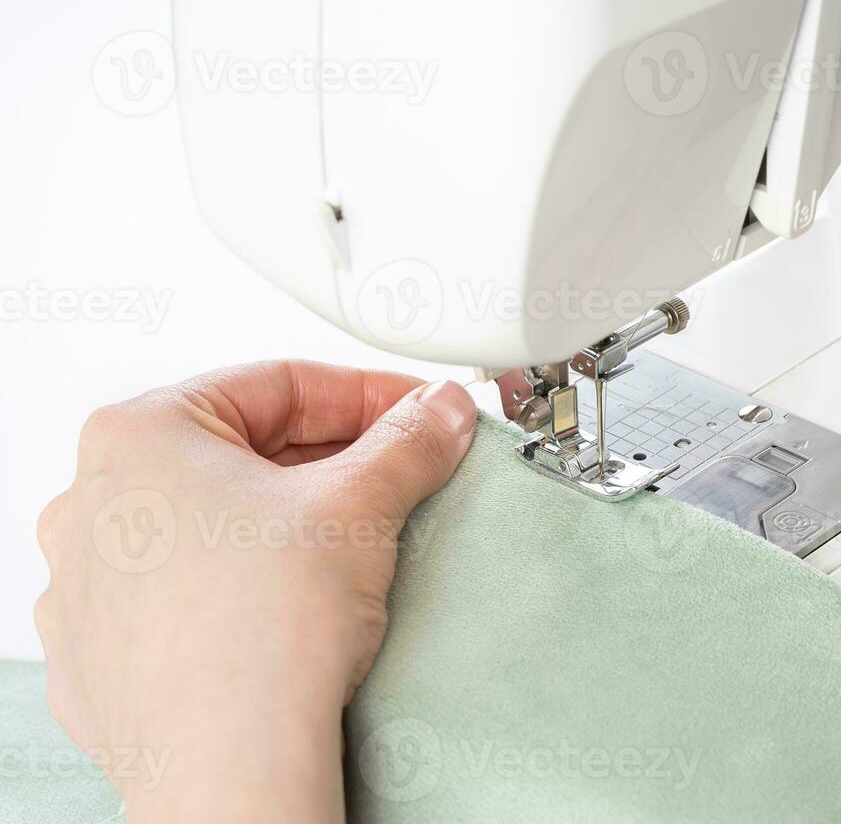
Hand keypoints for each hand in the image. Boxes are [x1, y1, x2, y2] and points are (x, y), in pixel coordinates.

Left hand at [35, 361, 477, 823]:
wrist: (228, 768)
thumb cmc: (262, 634)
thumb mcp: (362, 504)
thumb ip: (409, 440)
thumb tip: (436, 413)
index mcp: (138, 435)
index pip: (280, 386)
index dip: (368, 394)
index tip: (416, 413)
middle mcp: (95, 502)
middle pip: (243, 452)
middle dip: (331, 462)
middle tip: (400, 476)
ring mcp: (91, 584)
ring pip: (210, 524)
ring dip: (284, 523)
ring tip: (354, 546)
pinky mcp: (103, 656)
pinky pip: (186, 595)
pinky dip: (243, 588)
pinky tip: (294, 609)